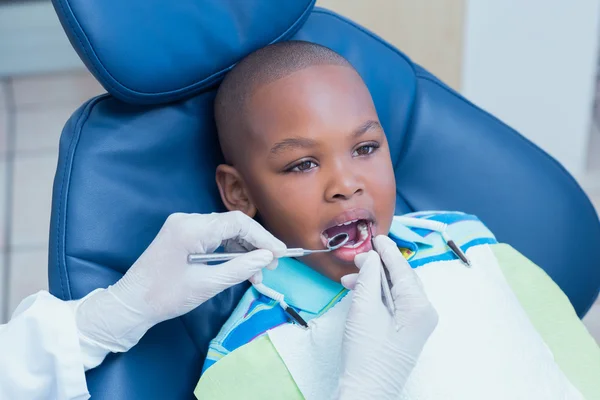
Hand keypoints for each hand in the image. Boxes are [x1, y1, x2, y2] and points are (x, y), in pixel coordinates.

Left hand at [72, 211, 285, 359]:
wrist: (130, 304)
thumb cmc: (165, 296)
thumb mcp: (206, 285)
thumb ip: (239, 268)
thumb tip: (266, 258)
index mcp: (191, 227)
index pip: (237, 222)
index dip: (262, 237)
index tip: (279, 254)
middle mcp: (188, 219)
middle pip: (232, 224)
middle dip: (255, 244)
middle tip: (271, 266)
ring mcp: (183, 226)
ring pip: (225, 231)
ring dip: (243, 250)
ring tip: (257, 274)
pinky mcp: (182, 235)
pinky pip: (213, 237)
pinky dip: (229, 252)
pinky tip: (240, 268)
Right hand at [337, 235, 437, 398]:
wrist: (367, 389)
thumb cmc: (366, 352)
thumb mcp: (364, 308)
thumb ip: (368, 277)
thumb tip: (371, 258)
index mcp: (420, 306)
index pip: (403, 269)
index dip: (387, 251)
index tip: (376, 237)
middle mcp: (424, 312)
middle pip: (401, 277)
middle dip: (378, 266)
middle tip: (357, 258)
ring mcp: (416, 322)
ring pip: (395, 289)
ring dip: (373, 280)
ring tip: (349, 278)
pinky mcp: (406, 329)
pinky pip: (393, 302)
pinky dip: (376, 294)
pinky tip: (358, 292)